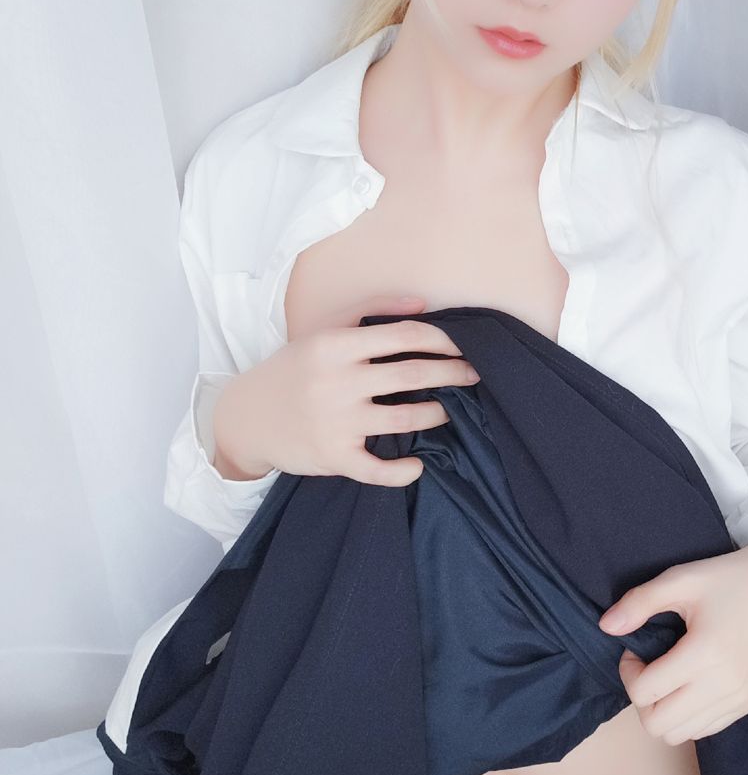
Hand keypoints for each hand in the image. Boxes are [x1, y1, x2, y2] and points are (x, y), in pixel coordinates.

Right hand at [211, 292, 482, 487]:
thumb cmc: (293, 370)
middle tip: (474, 375)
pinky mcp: (334, 458)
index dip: (443, 339)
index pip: (405, 336)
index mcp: (336, 346)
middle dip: (454, 373)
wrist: (245, 418)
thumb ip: (373, 312)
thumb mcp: (324, 333)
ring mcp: (335, 422)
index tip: (463, 344)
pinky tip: (418, 465)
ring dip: (436, 414)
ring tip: (445, 411)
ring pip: (406, 419)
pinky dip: (404, 471)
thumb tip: (423, 303)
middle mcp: (337, 382)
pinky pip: (379, 469)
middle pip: (414, 375)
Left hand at [596, 531, 747, 744]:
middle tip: (649, 668)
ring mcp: (740, 698)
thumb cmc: (727, 578)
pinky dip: (689, 715)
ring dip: (665, 710)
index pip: (645, 693)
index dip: (628, 672)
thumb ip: (639, 603)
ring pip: (681, 735)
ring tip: (670, 676)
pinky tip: (691, 682)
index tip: (636, 650)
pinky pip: (706, 729)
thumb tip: (606, 627)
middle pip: (658, 726)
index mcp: (705, 653)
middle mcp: (725, 684)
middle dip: (642, 699)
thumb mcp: (679, 580)